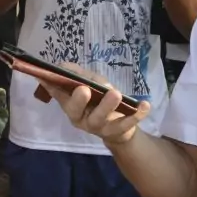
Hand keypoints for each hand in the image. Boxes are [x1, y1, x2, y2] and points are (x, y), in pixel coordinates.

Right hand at [36, 63, 150, 145]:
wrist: (118, 127)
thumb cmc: (98, 100)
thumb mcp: (88, 83)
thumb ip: (76, 75)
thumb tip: (62, 65)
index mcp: (71, 107)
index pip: (60, 96)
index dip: (55, 88)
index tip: (50, 77)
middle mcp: (82, 118)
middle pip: (77, 111)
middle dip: (79, 100)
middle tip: (85, 89)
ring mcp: (100, 126)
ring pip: (101, 118)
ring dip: (108, 106)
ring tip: (116, 94)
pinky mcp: (119, 130)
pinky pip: (128, 123)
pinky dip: (137, 115)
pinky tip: (145, 105)